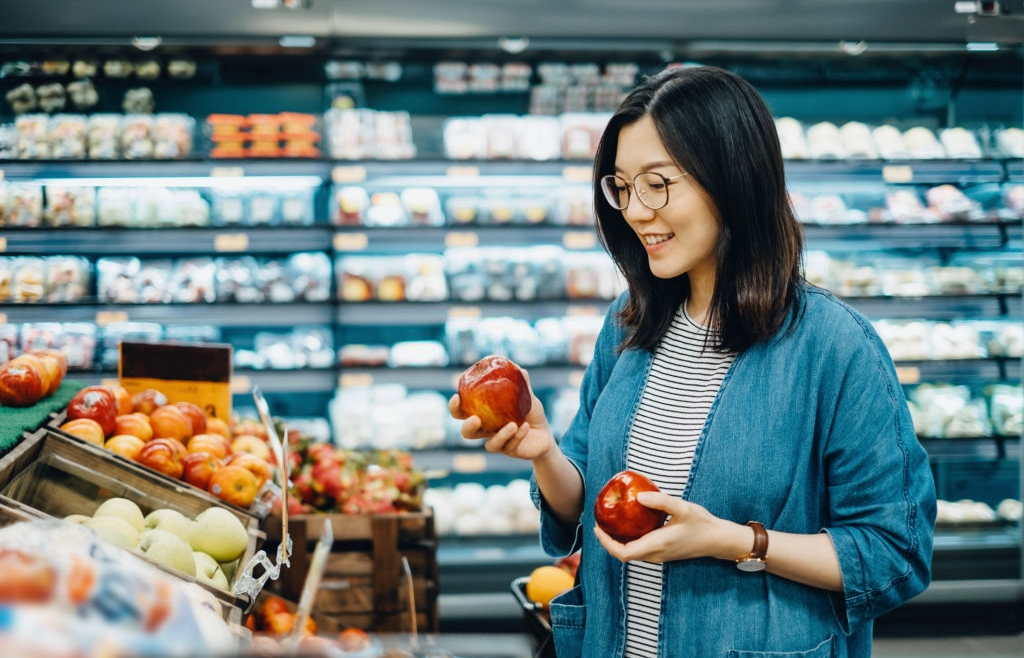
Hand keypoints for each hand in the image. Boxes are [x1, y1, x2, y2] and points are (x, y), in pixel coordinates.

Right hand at [448, 373, 554, 460]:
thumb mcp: (526, 397)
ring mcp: (498, 443)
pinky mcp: (511, 451)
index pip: (463, 412)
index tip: (457, 397)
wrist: (545, 434)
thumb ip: (521, 384)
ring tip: (513, 424)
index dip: (455, 407)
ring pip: (490, 446)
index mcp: (484, 415)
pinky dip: (517, 436)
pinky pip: (510, 446)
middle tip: (475, 419)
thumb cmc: (530, 413)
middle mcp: (487, 431)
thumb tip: (518, 368)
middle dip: (468, 427)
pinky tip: (525, 427)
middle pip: (467, 433)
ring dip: (500, 435)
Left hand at [594, 492, 731, 563]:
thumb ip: (661, 501)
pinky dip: (628, 540)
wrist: (718, 540)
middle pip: (623, 554)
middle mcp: (656, 554)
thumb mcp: (683, 508)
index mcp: (657, 545)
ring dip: (617, 542)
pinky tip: (628, 525)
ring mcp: (659, 556)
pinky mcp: (663, 553)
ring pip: (631, 553)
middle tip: (599, 522)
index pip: (624, 553)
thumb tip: (638, 496)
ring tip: (609, 523)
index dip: (607, 543)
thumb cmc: (702, 524)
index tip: (597, 528)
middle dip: (608, 541)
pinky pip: (639, 550)